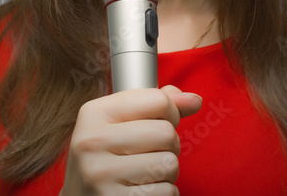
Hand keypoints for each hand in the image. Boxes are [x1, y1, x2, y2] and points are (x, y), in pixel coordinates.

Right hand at [60, 85, 201, 195]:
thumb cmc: (108, 154)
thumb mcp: (121, 122)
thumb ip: (157, 106)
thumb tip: (195, 100)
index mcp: (93, 113)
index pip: (158, 100)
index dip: (171, 113)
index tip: (160, 122)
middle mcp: (92, 141)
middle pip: (166, 133)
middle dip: (169, 145)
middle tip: (151, 152)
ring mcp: (100, 174)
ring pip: (169, 164)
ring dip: (166, 171)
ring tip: (146, 173)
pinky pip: (167, 192)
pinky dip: (163, 192)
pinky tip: (142, 190)